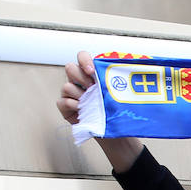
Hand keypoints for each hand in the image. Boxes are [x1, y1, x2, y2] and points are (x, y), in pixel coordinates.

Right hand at [56, 51, 143, 171]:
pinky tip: (83, 111)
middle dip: (81, 77)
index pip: (82, 57)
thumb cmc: (114, 111)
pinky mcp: (64, 107)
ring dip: (80, 95)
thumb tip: (128, 73)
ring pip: (66, 86)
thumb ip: (115, 82)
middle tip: (93, 88)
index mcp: (90, 74)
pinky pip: (62, 102)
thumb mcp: (117, 95)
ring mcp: (70, 93)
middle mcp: (78, 81)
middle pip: (70, 68)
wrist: (112, 132)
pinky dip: (73, 106)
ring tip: (91, 104)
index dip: (84, 60)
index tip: (92, 71)